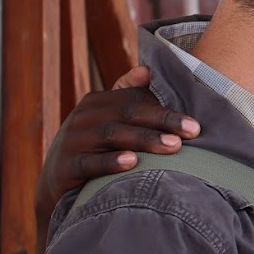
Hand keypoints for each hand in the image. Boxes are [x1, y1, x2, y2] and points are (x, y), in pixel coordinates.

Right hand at [35, 67, 197, 251]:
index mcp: (97, 102)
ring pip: (112, 135)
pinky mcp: (65, 167)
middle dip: (163, 121)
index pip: (135, 100)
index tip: (196, 124)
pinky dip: (111, 162)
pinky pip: (89, 163)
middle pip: (128, 113)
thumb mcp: (106, 121)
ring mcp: (72, 141)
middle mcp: (83, 117)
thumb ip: (127, 96)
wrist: (56, 183)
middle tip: (193, 132)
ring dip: (145, 139)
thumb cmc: (94, 148)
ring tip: (174, 147)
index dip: (166, 109)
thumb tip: (147, 69)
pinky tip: (132, 163)